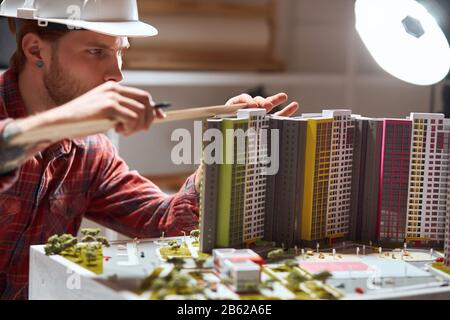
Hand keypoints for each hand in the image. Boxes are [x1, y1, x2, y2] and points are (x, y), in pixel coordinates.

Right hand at [22, 81, 165, 137]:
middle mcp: (114, 89)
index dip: (153, 107)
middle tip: (138, 130)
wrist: (61, 123)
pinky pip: (132, 119)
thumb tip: (147, 118)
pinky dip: (129, 128)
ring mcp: (111, 97)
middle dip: (148, 118)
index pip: (143, 95)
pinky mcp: (108, 107)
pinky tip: (117, 130)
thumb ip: (124, 112)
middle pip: (147, 101)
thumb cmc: (83, 121)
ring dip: (136, 127)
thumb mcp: (106, 114)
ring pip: (141, 112)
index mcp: (113, 88)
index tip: (161, 117)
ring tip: (122, 131)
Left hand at [194, 93, 299, 191]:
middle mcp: (244, 116)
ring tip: (284, 97)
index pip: (237, 102)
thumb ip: (213, 146)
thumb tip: (211, 142)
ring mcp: (256, 120)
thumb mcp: (214, 150)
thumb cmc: (217, 156)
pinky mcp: (267, 126)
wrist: (225, 165)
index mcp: (229, 117)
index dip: (244, 101)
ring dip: (275, 101)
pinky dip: (285, 112)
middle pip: (253, 103)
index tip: (250, 106)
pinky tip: (294, 105)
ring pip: (266, 107)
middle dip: (260, 102)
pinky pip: (276, 117)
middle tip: (264, 107)